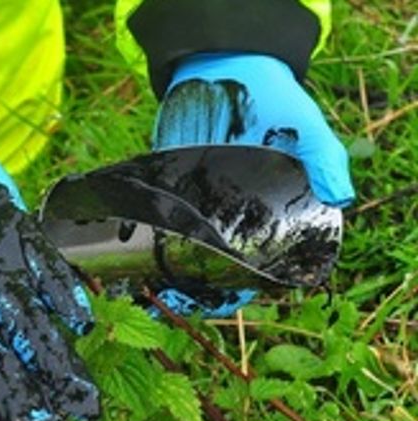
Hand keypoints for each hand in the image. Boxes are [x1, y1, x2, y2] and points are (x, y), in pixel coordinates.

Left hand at [149, 53, 354, 315]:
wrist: (226, 66)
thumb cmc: (272, 101)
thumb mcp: (305, 128)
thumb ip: (324, 159)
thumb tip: (342, 197)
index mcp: (264, 210)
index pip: (255, 261)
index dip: (243, 284)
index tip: (228, 297)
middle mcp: (229, 211)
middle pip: (213, 262)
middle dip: (199, 284)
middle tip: (184, 299)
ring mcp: (196, 198)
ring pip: (181, 246)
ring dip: (168, 268)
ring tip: (153, 288)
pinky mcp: (167, 180)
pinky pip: (156, 215)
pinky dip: (145, 235)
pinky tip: (134, 254)